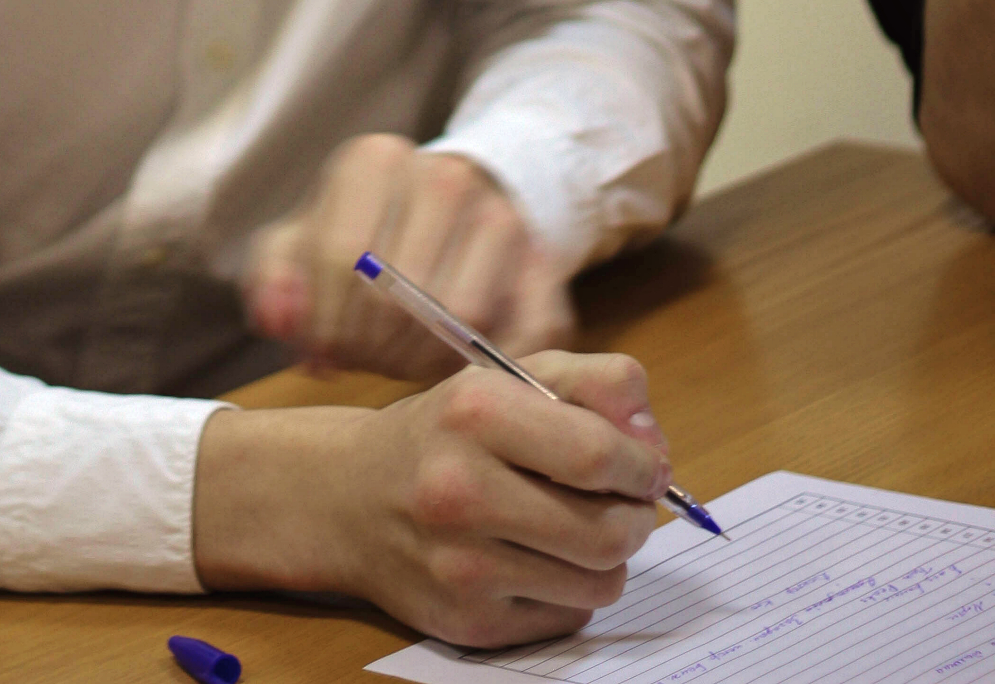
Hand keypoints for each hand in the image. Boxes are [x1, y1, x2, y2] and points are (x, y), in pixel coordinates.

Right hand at [194, 350, 670, 650]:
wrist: (348, 498)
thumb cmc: (445, 432)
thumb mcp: (508, 379)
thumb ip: (593, 383)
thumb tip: (655, 441)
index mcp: (474, 413)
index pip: (598, 454)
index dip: (643, 464)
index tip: (649, 465)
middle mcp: (461, 490)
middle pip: (608, 530)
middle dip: (636, 516)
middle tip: (627, 502)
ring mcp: (462, 566)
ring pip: (599, 582)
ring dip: (608, 556)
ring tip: (579, 527)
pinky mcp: (468, 623)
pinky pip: (568, 616)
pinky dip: (571, 589)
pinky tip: (538, 558)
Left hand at [243, 134, 571, 376]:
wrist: (446, 216)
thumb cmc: (359, 239)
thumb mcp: (299, 248)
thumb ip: (275, 283)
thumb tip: (281, 321)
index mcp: (374, 159)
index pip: (342, 259)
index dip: (327, 325)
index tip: (326, 349)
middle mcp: (445, 173)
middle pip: (398, 295)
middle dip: (371, 348)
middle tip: (365, 360)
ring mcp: (502, 213)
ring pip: (460, 318)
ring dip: (423, 362)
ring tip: (402, 360)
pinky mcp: (545, 262)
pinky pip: (521, 334)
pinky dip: (487, 367)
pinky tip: (454, 367)